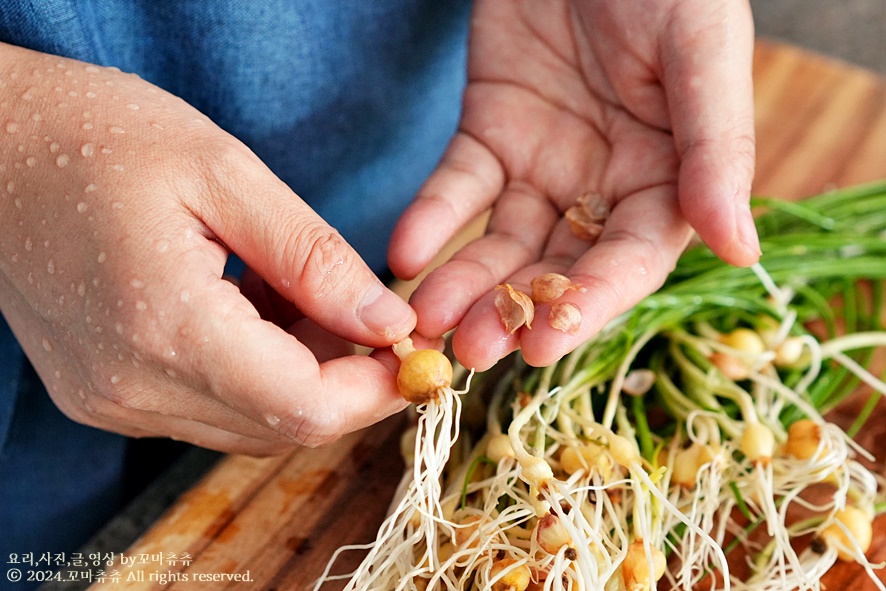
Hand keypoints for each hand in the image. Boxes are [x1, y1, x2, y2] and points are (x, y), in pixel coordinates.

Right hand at [0, 43, 414, 453]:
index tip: (412, 346)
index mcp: (165, 327)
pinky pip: (209, 407)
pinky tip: (257, 308)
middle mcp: (132, 386)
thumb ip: (314, 259)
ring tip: (305, 294)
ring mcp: (111, 400)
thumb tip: (388, 325)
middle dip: (348, 381)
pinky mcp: (105, 394)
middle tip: (369, 311)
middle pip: (282, 427)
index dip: (376, 388)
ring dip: (303, 375)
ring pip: (249, 425)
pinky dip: (256, 373)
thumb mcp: (224, 174)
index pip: (304, 408)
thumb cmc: (98, 136)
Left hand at [388, 0, 758, 369]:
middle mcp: (604, 189)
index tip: (545, 345)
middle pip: (558, 266)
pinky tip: (406, 250)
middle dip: (514, 312)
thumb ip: (718, 150)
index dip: (591, 304)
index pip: (631, 260)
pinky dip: (431, 218)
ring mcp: (543, 167)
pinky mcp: (490, 137)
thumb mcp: (700, 54)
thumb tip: (743, 250)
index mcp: (668, 181)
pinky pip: (457, 186)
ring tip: (428, 319)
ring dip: (465, 282)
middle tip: (470, 353)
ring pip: (501, 241)